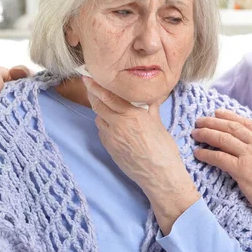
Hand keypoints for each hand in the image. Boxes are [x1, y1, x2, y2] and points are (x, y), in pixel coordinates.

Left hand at [83, 77, 199, 233]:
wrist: (159, 174)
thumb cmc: (163, 149)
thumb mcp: (158, 122)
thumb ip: (148, 107)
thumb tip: (147, 96)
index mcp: (132, 114)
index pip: (109, 95)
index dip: (96, 85)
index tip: (88, 76)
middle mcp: (118, 124)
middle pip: (98, 105)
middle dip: (93, 94)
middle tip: (89, 84)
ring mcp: (111, 137)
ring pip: (99, 118)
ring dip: (100, 110)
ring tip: (104, 104)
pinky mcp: (109, 148)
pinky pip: (102, 131)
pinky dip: (104, 124)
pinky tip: (112, 124)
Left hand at [192, 109, 251, 220]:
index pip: (247, 123)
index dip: (230, 116)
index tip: (217, 113)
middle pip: (232, 127)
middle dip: (214, 122)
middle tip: (200, 120)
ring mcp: (251, 155)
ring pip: (224, 139)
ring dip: (207, 134)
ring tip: (195, 133)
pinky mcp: (242, 170)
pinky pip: (219, 158)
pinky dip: (207, 154)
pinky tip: (198, 153)